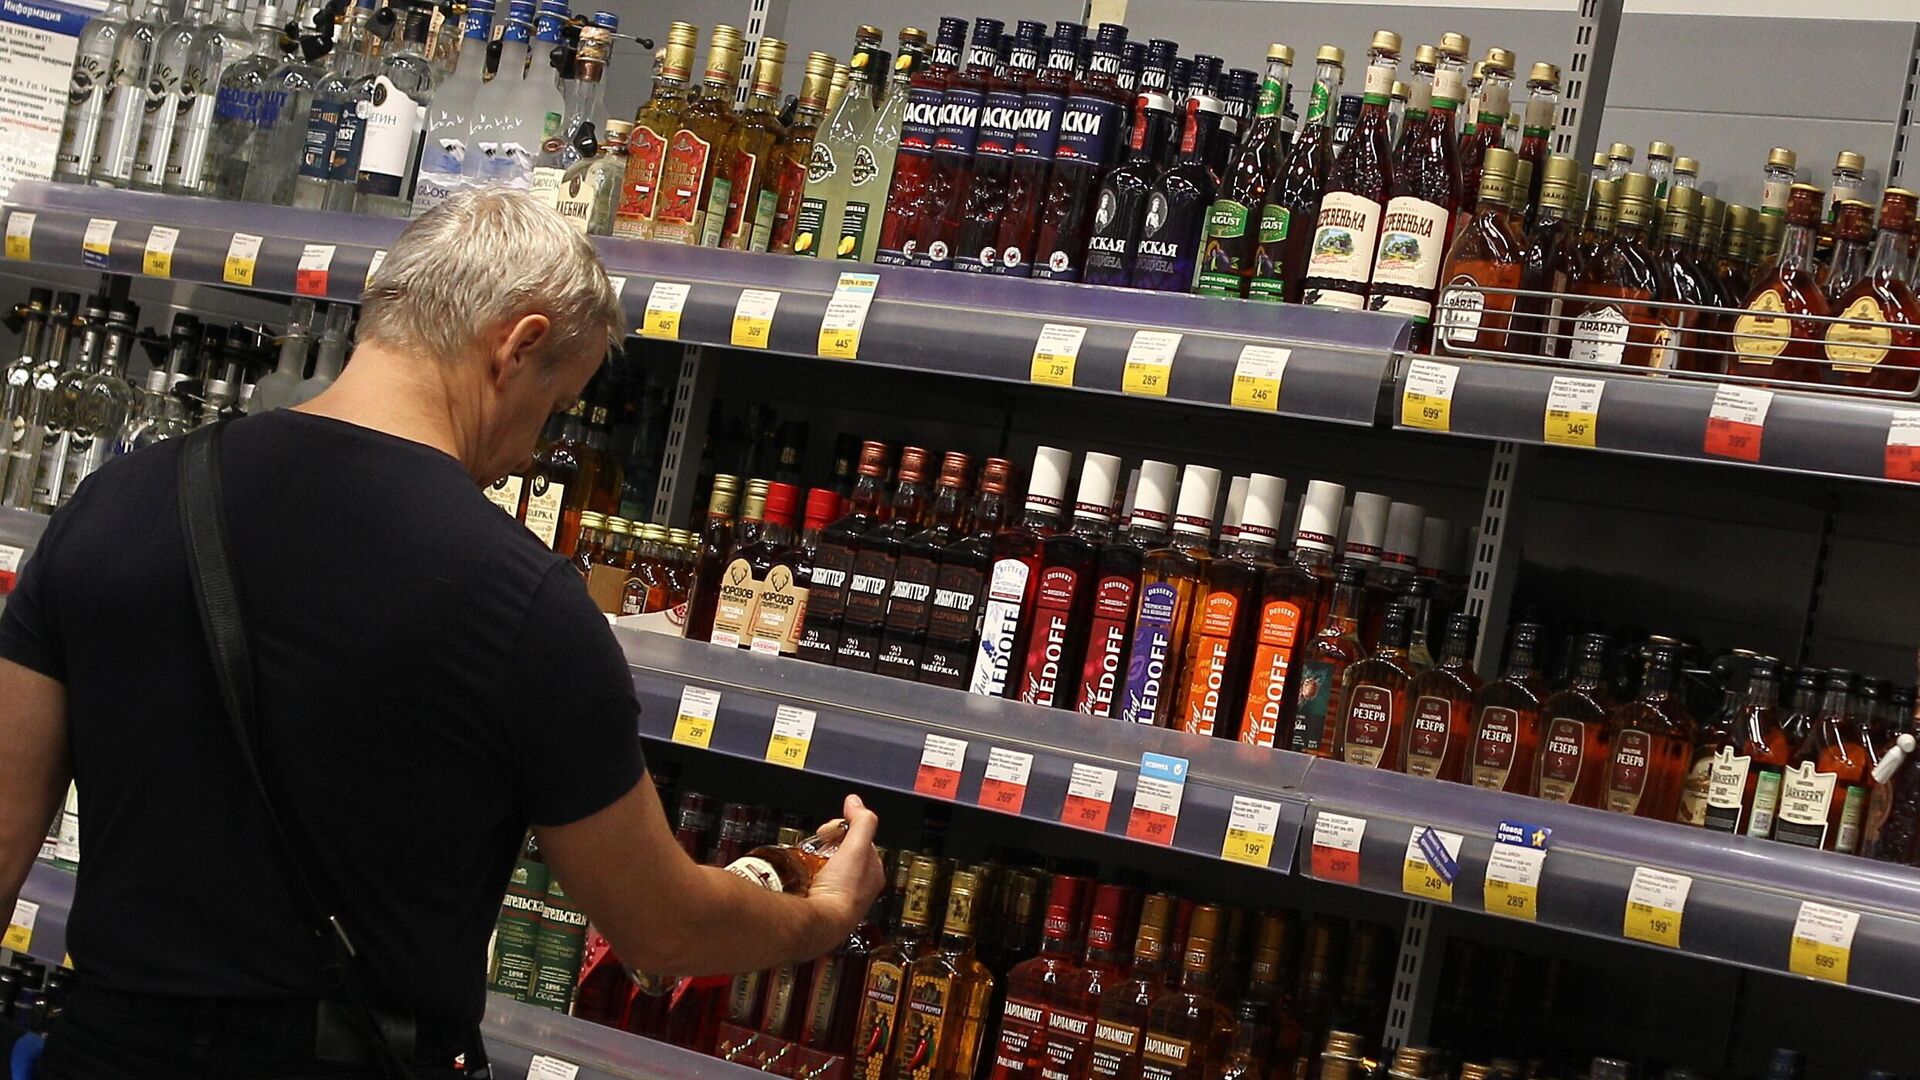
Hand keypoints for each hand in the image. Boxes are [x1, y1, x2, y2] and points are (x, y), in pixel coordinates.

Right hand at [805, 794, 883, 951]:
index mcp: (873, 874)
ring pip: (824, 867)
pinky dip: (804, 874)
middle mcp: (857, 888)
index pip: (860, 840)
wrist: (818, 924)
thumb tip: (855, 802)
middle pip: (840, 853)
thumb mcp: (856, 849)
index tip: (831, 828)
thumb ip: (861, 822)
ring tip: (805, 859)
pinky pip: (810, 881)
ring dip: (813, 859)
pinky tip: (799, 874)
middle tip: (817, 845)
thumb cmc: (841, 893)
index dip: (845, 829)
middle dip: (827, 844)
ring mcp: (837, 897)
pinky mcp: (819, 905)